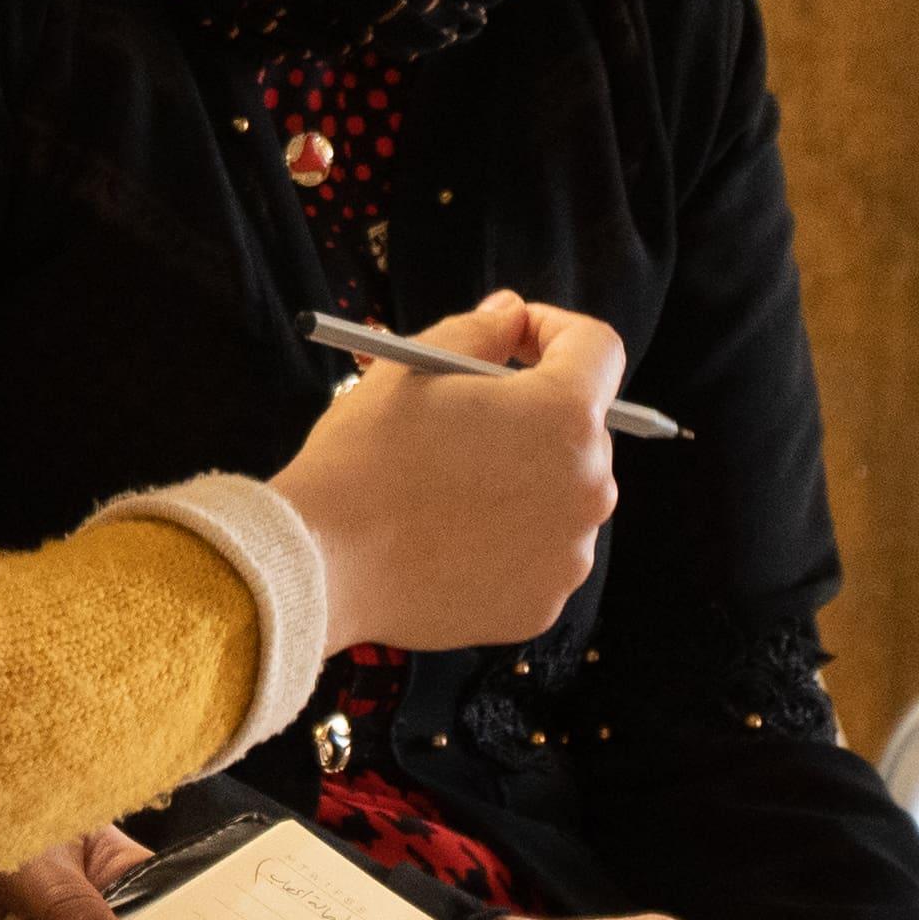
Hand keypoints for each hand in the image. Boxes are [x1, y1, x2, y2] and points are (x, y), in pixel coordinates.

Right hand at [264, 291, 625, 653]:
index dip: (553, 330)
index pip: (596, 348)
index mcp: (563, 415)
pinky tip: (449, 539)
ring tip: (450, 490)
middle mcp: (588, 486)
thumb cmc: (365, 458)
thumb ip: (478, 331)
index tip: (514, 340)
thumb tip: (511, 315)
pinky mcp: (543, 604)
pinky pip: (538, 557)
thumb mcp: (413, 369)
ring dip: (522, 482)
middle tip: (467, 421)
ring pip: (560, 497)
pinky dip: (506, 544)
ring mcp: (569, 554)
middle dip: (532, 415)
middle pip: (581, 430)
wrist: (322, 562)